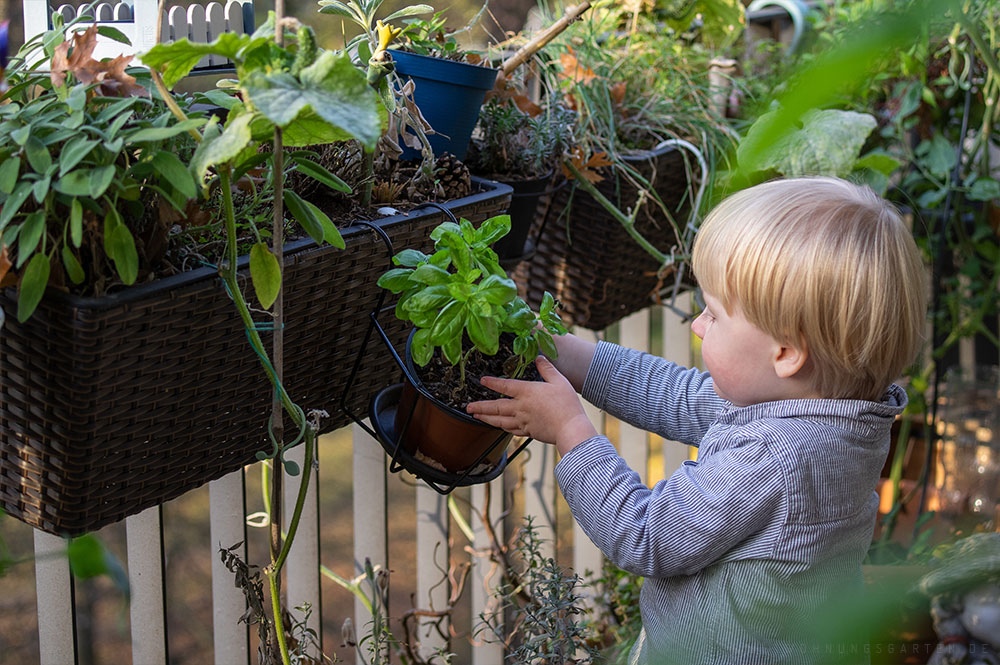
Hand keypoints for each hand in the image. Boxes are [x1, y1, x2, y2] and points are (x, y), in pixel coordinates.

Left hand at [467, 356, 597, 454]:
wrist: (570, 428)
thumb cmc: (566, 405)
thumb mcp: (559, 381)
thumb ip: (547, 369)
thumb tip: (540, 358)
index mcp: (527, 392)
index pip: (505, 386)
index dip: (492, 383)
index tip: (482, 381)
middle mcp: (521, 407)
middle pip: (496, 406)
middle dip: (480, 407)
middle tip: (468, 407)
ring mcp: (523, 421)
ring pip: (499, 420)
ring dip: (486, 418)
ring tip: (476, 417)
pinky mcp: (528, 432)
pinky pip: (510, 430)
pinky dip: (502, 427)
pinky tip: (499, 426)